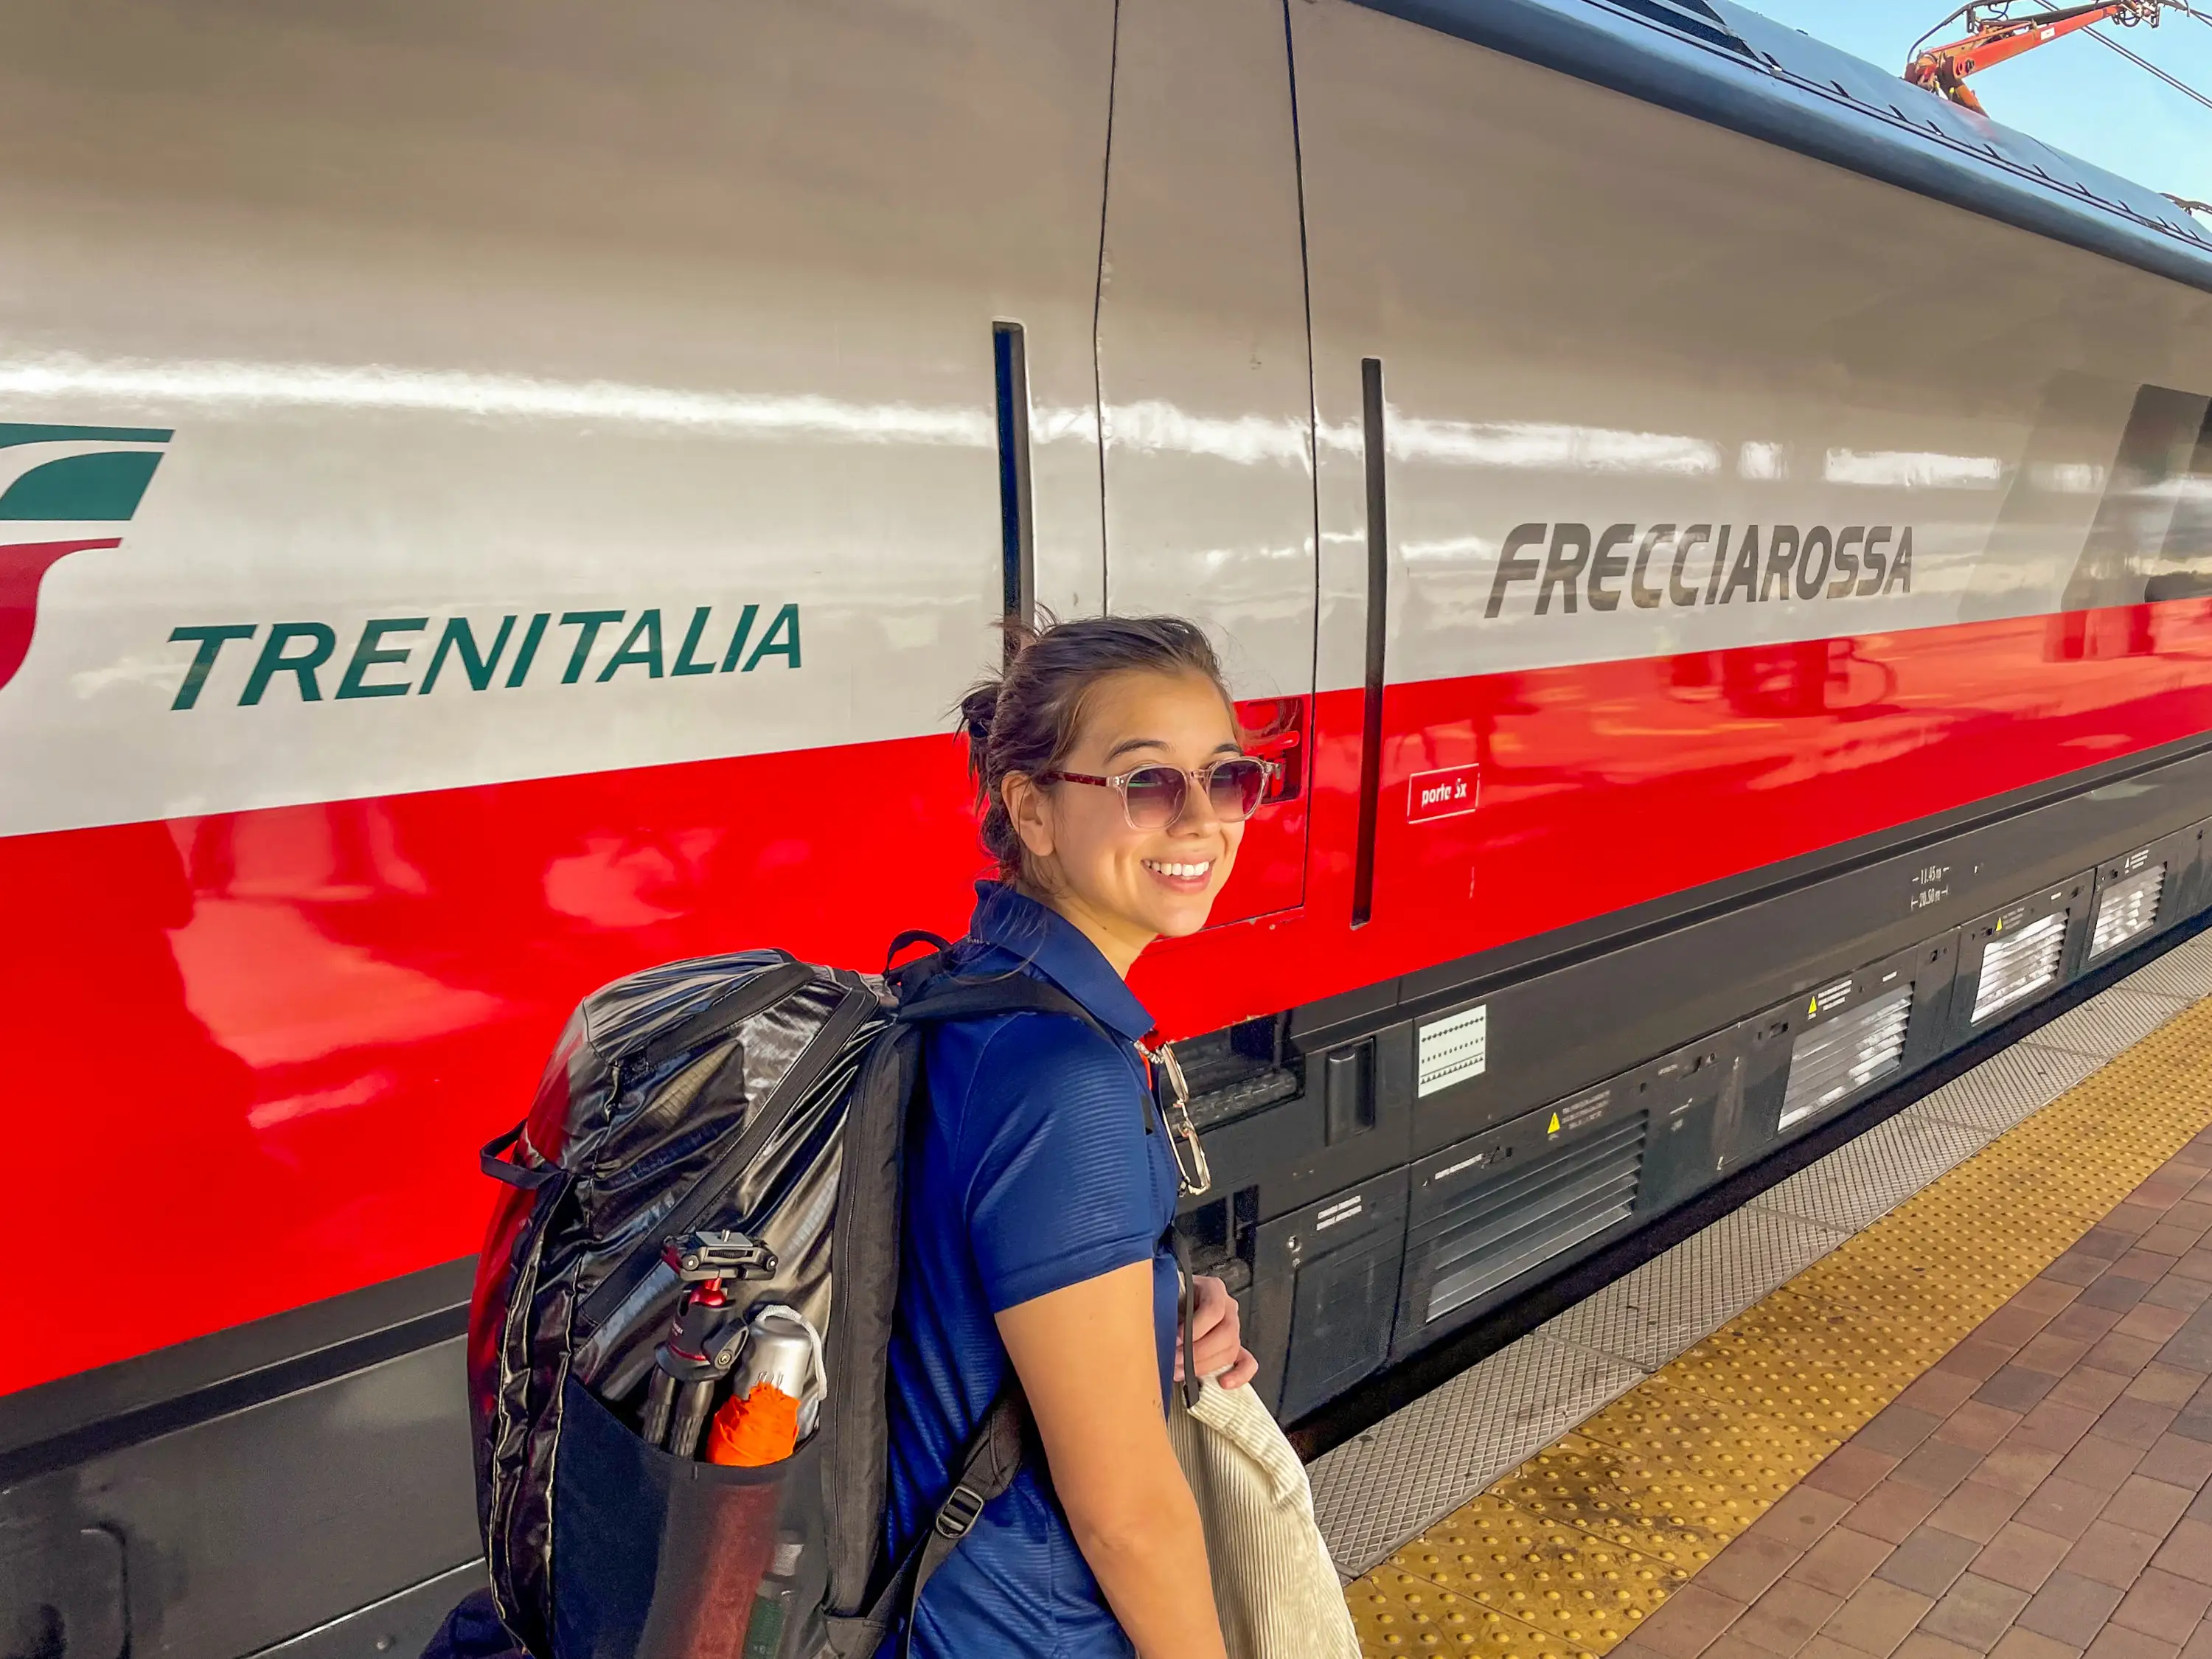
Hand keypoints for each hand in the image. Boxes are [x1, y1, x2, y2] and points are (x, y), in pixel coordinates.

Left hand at [1176, 1274, 1257, 1389]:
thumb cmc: (1173, 1298)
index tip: (1176, 1339)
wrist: (1176, 1301)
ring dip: (1205, 1365)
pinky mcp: (1236, 1348)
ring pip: (1231, 1350)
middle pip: (1225, 1333)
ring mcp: (1234, 1328)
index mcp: (1213, 1289)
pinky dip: (1239, 1375)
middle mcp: (1227, 1308)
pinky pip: (1247, 1362)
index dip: (1195, 1327)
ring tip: (1182, 1371)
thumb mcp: (1168, 1294)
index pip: (1214, 1309)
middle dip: (1198, 1352)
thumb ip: (1165, 1305)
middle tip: (1176, 1360)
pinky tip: (1223, 1382)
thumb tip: (1159, 1328)